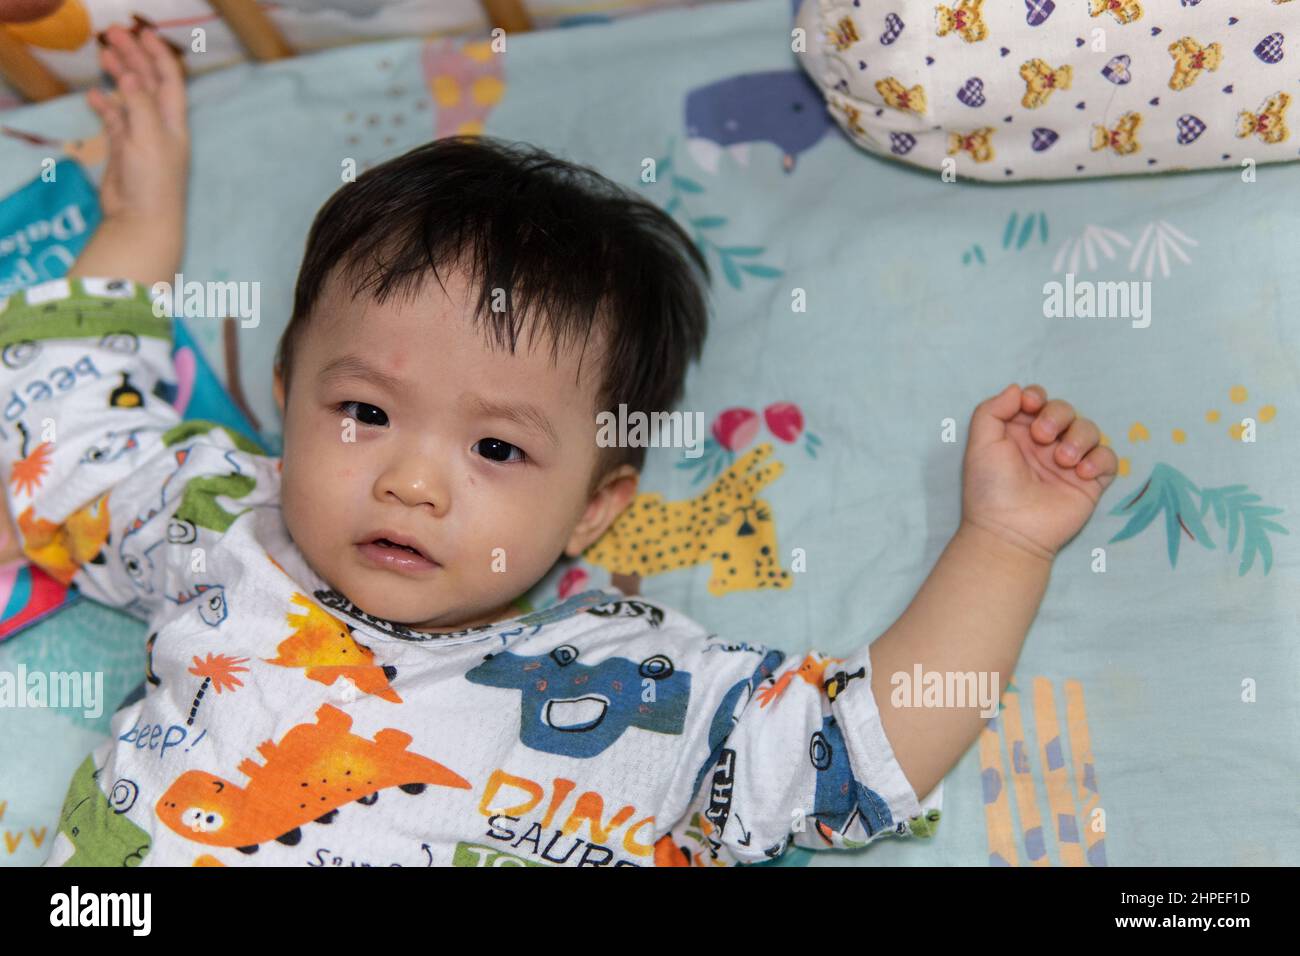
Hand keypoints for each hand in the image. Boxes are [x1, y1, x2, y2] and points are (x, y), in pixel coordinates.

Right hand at [84, 23, 188, 225]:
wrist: (141, 220)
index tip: (143, 33)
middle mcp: (159, 125)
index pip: (169, 80)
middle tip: (112, 34)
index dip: (158, 55)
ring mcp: (140, 137)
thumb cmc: (154, 180)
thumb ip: (140, 105)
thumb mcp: (150, 138)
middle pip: (146, 83)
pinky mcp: (123, 150)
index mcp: (173, 121)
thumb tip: (129, 76)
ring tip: (103, 55)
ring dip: (119, 76)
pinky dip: (105, 106)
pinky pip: (114, 121)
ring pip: (129, 99)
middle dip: (133, 57)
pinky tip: (94, 95)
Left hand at [960, 383, 1117, 561]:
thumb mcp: (980, 443)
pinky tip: (1080, 473)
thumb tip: (1017, 389)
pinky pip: (1108, 458)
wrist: (1010, 530)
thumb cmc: (991, 488)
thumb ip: (992, 410)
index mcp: (1019, 433)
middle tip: (1043, 437)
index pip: (1037, 400)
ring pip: (1089, 430)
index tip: (1030, 405)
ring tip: (1062, 461)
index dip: (1037, 396)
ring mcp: (1069, 462)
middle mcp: (1045, 444)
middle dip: (1057, 415)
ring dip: (1079, 438)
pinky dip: (1099, 459)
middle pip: (1065, 410)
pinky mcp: (1090, 482)